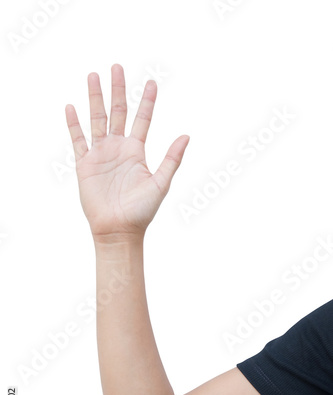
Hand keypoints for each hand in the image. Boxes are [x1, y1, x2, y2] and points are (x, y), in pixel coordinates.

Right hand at [65, 64, 189, 242]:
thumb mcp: (160, 183)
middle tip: (116, 67)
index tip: (151, 81)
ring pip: (97, 119)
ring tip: (93, 75)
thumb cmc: (141, 211)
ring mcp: (101, 155)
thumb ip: (172, 159)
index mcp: (136, 151)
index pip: (142, 119)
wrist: (118, 230)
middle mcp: (118, 149)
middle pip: (118, 112)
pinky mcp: (85, 165)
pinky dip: (74, 124)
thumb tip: (187, 136)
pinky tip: (71, 107)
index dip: (146, 101)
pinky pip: (78, 140)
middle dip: (117, 89)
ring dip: (95, 98)